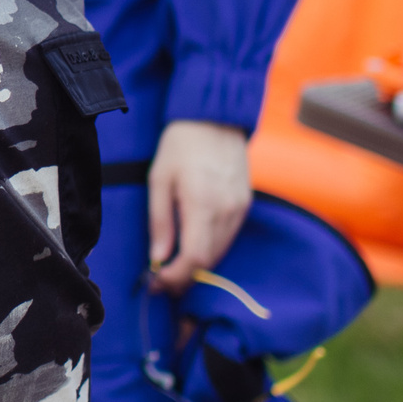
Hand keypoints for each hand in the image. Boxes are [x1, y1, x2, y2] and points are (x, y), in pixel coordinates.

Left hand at [147, 121, 251, 293]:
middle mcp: (226, 210)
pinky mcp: (245, 204)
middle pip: (209, 261)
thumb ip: (160, 222)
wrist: (215, 117)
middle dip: (185, 278)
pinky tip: (194, 246)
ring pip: (221, 252)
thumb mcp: (159, 179)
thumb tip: (158, 258)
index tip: (157, 283)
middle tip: (162, 282)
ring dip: (198, 266)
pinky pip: (229, 237)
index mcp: (202, 204)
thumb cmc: (181, 145)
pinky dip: (211, 249)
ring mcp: (240, 208)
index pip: (194, 259)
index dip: (176, 278)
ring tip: (174, 268)